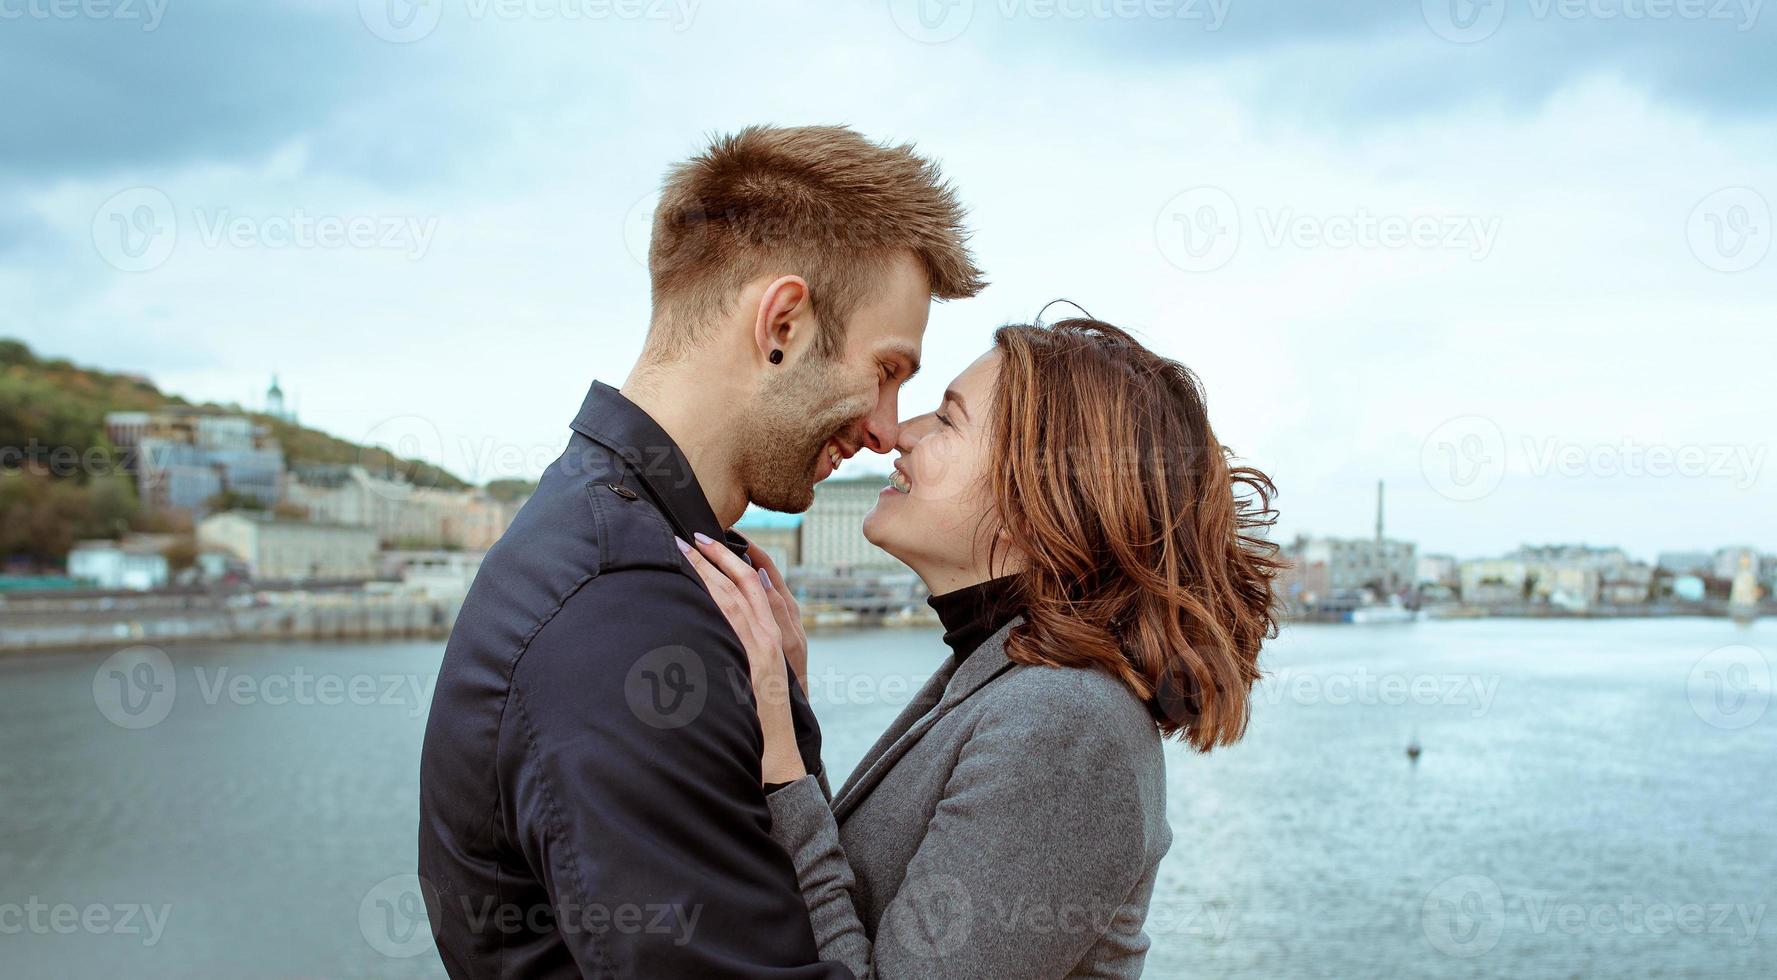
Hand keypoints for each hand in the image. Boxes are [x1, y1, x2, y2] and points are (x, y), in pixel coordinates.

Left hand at [678, 533, 807, 785]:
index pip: (754, 586)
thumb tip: (717, 633)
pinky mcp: (751, 661)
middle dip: (718, 556)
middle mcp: (769, 637)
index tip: (714, 543)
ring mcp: (761, 648)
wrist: (778, 752)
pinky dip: (712, 598)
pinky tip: (695, 583)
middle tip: (694, 534)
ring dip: (708, 568)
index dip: (735, 561)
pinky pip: (728, 621)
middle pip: (743, 583)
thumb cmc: (759, 720)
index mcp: (773, 638)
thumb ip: (741, 651)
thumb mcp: (753, 678)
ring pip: (733, 596)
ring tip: (686, 548)